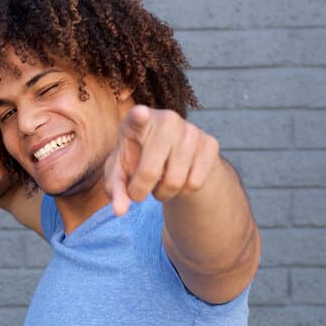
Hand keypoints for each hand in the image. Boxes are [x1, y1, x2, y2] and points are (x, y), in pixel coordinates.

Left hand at [104, 105, 219, 215]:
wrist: (170, 157)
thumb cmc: (136, 161)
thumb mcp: (120, 174)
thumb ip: (115, 190)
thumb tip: (120, 211)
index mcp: (136, 120)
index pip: (137, 117)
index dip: (139, 117)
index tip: (139, 113)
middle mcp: (166, 119)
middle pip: (150, 170)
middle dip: (140, 191)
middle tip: (138, 192)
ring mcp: (190, 130)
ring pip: (175, 181)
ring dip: (163, 193)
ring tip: (159, 181)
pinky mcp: (210, 143)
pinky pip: (195, 183)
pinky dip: (184, 192)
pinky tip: (178, 179)